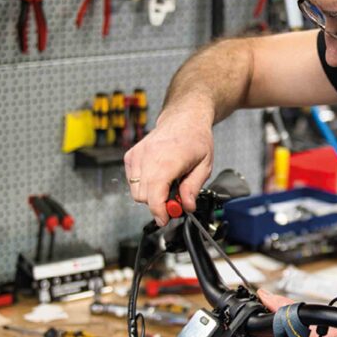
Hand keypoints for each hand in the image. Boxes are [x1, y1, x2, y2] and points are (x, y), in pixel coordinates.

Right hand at [123, 108, 213, 224]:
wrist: (184, 118)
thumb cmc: (195, 138)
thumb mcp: (204, 165)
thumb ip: (193, 188)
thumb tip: (186, 207)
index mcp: (169, 160)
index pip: (154, 194)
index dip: (158, 211)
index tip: (165, 219)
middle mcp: (149, 157)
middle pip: (143, 196)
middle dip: (157, 204)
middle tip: (175, 198)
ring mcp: (137, 155)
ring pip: (135, 191)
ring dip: (150, 194)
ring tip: (168, 183)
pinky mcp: (131, 155)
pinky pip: (131, 181)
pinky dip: (143, 184)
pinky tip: (158, 175)